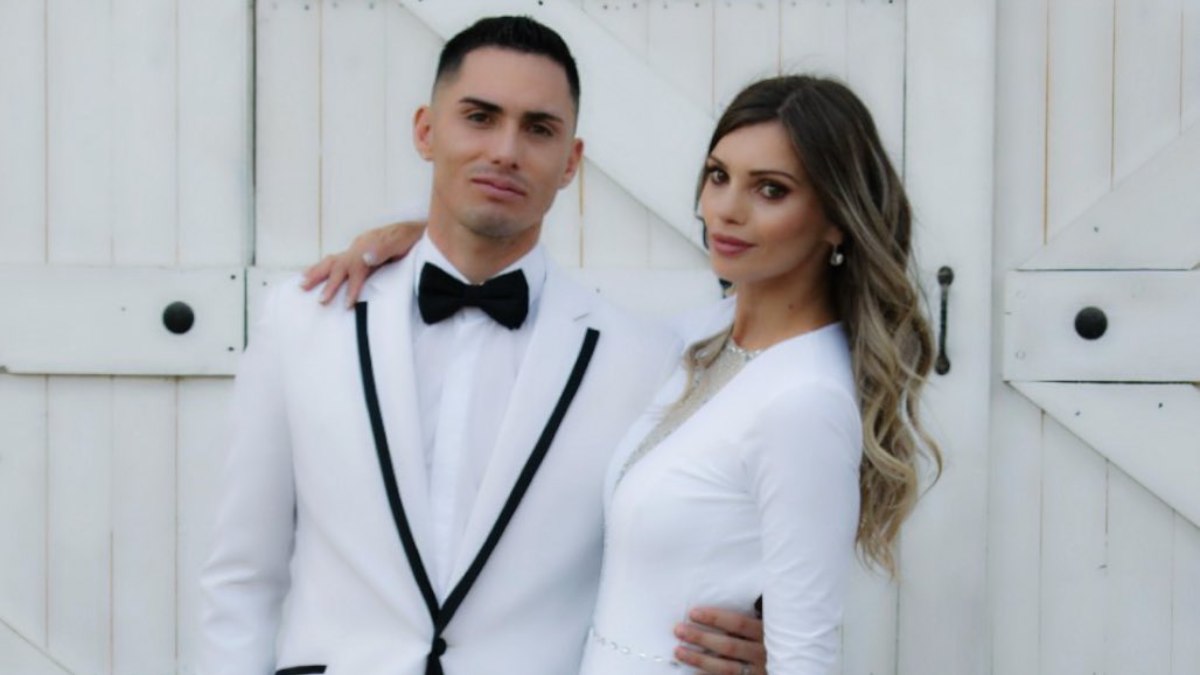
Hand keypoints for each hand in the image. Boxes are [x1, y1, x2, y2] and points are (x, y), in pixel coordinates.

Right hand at [300, 221, 425, 306]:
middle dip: (326, 282)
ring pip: (332, 261)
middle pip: (337, 264)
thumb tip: (365, 257)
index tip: (347, 305)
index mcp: (368, 245)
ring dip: (317, 273)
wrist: (418, 228)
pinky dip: (323, 268)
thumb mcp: (402, 241)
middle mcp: (359, 246)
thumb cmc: (411, 237)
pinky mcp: (358, 252)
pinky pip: (337, 261)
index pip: (356, 268)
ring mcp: (357, 249)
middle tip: (319, 300)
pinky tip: (315, 274)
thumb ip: (384, 249)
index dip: (351, 287)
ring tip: (302, 284)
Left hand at [674, 606, 765, 674]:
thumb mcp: (761, 625)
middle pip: (728, 646)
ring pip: (725, 668)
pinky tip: (693, 672)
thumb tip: (713, 602)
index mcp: (765, 633)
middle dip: (701, 638)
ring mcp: (757, 671)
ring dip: (699, 660)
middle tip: (679, 630)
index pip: (739, 624)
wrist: (779, 663)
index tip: (693, 613)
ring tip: (679, 651)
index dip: (715, 618)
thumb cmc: (764, 639)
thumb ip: (745, 619)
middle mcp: (762, 653)